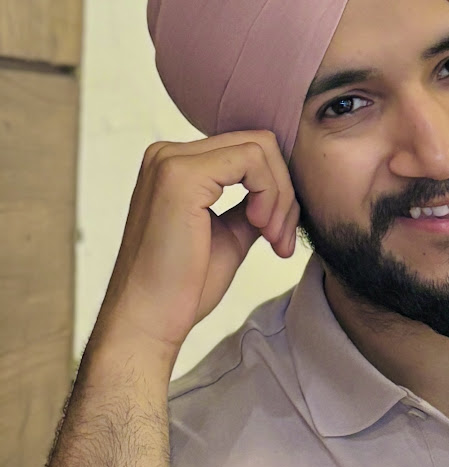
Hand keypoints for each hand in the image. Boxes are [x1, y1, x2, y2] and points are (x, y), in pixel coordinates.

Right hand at [94, 131, 299, 366]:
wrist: (148, 322)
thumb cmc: (183, 286)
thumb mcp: (229, 234)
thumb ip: (250, 204)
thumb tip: (282, 190)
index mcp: (175, 165)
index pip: (247, 151)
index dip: (276, 187)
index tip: (278, 233)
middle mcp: (168, 154)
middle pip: (258, 144)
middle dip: (283, 191)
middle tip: (280, 237)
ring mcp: (172, 161)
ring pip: (260, 148)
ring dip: (279, 195)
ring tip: (271, 237)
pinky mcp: (182, 175)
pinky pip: (252, 160)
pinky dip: (269, 193)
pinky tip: (259, 227)